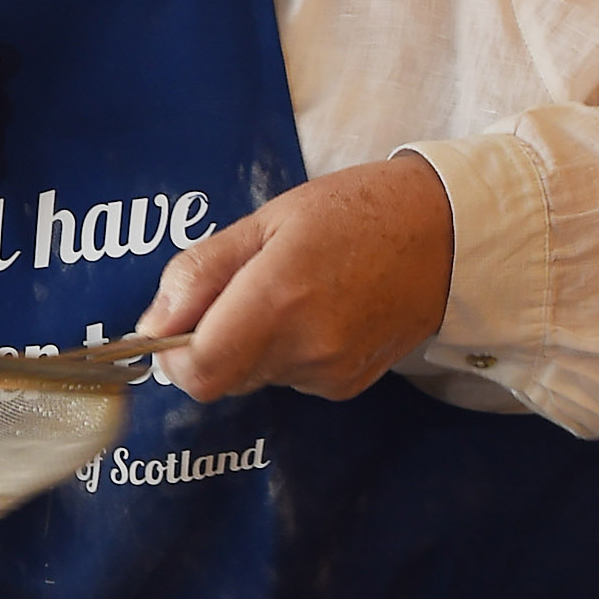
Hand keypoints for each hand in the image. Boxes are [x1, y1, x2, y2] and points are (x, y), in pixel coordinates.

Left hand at [136, 155, 454, 401]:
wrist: (446, 234)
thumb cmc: (356, 212)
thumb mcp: (265, 220)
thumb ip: (200, 272)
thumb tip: (153, 323)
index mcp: (278, 298)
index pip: (199, 373)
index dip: (173, 357)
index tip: (175, 325)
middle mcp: (305, 347)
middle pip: (221, 377)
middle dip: (210, 343)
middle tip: (238, 290)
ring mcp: (331, 372)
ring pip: (253, 377)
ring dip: (250, 345)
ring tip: (288, 292)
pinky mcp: (348, 385)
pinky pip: (289, 379)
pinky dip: (285, 352)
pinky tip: (316, 311)